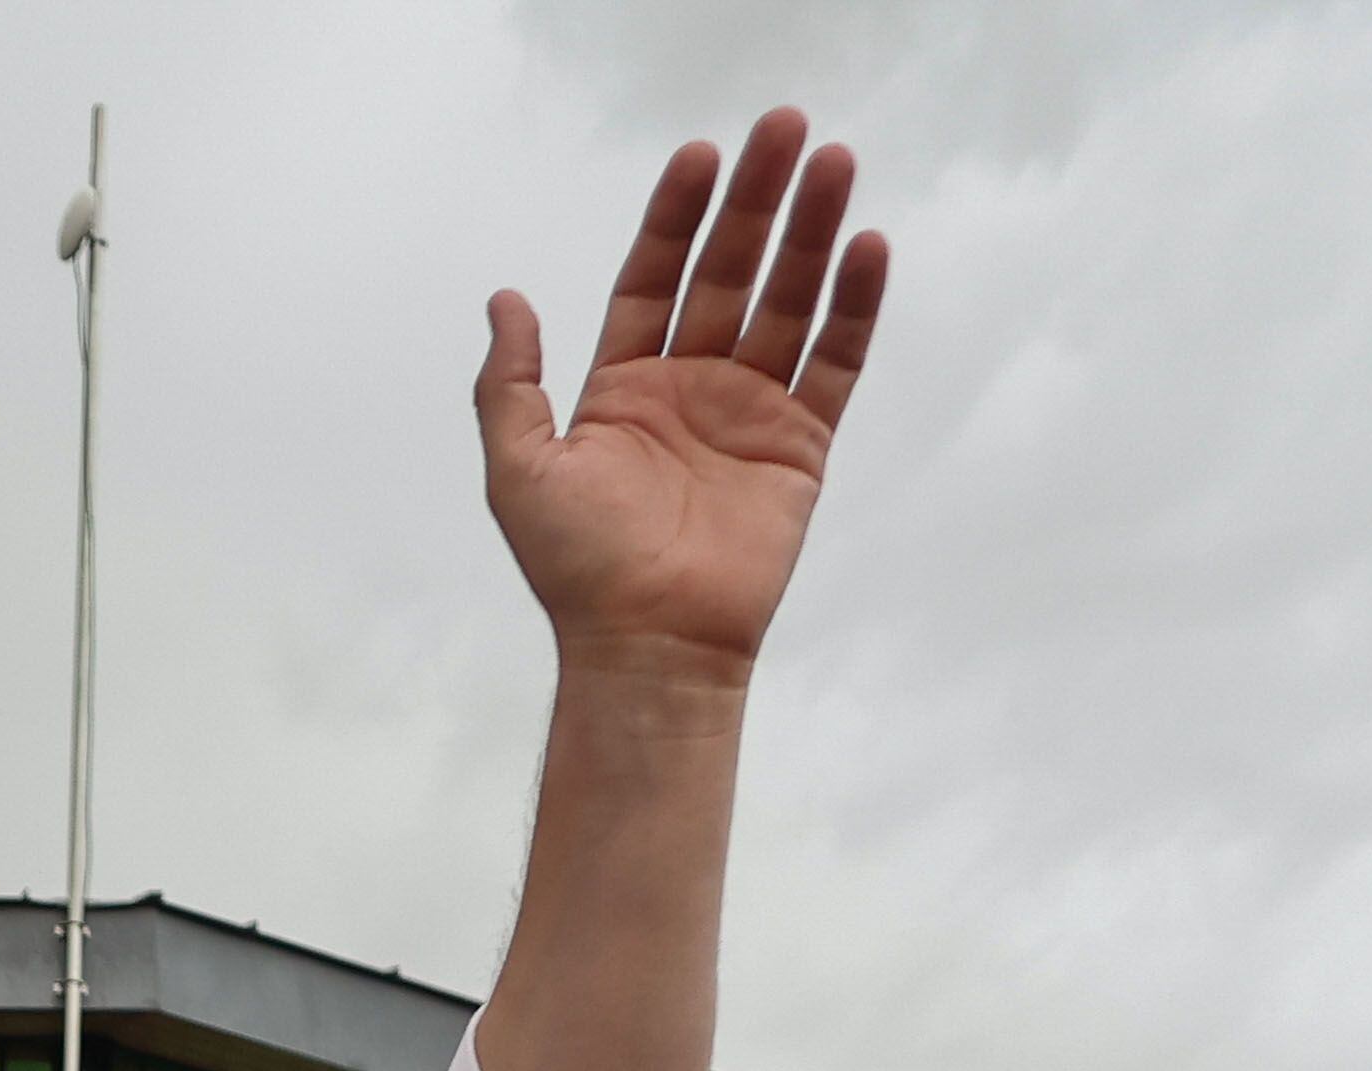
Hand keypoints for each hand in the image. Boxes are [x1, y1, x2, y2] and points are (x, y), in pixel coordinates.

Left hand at [479, 112, 884, 682]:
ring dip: (812, 233)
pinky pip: (835, 362)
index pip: (653, 278)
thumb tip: (504, 299)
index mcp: (620, 386)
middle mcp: (687, 387)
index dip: (675, 218)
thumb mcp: (518, 470)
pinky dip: (854, 307)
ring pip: (786, 301)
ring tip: (835, 164)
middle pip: (727, 272)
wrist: (647, 643)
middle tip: (785, 128)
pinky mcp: (801, 444)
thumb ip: (509, 384)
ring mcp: (748, 410)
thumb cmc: (577, 568)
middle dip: (755, 201)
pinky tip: (866, 248)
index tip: (700, 156)